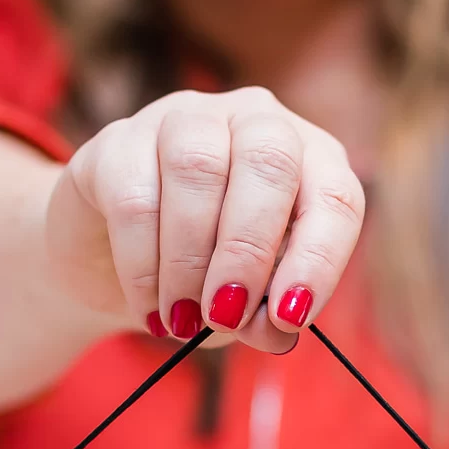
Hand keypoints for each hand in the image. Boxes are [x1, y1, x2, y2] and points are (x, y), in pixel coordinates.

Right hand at [44, 87, 364, 349]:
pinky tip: (149, 305)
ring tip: (183, 318)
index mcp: (308, 157)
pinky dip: (143, 265)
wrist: (112, 267)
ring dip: (189, 259)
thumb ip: (267, 314)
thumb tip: (275, 330)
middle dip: (248, 249)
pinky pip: (133, 196)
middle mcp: (252, 120)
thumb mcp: (247, 303)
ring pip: (196, 168)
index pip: (336, 194)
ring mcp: (183, 119)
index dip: (318, 257)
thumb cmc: (204, 276)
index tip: (290, 316)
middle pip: (268, 161)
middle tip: (226, 314)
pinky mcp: (117, 141)